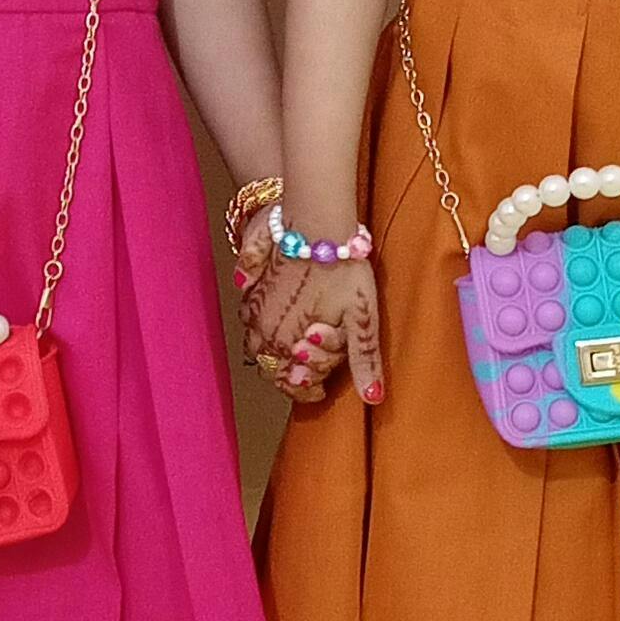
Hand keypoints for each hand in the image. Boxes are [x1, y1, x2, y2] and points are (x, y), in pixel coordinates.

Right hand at [245, 248, 381, 407]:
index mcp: (290, 345)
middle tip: (312, 364)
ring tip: (293, 343)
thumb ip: (362, 360)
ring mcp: (252, 308)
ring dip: (272, 350)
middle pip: (271, 367)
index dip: (308, 389)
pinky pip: (246, 317)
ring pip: (255, 345)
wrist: (316, 221)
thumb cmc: (342, 268)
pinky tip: (276, 315)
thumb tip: (372, 398)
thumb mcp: (362, 318)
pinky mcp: (248, 284)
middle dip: (290, 371)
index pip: (291, 384)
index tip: (321, 388)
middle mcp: (264, 331)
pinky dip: (258, 324)